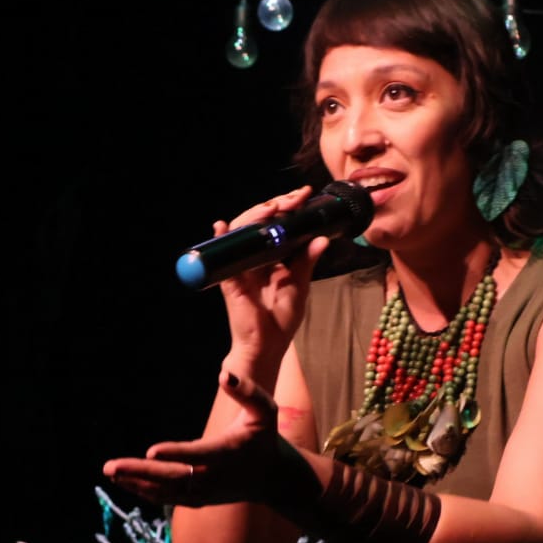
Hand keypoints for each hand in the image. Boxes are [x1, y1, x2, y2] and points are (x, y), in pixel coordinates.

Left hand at [102, 371, 282, 507]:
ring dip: (135, 482)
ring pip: (165, 490)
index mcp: (227, 453)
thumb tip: (224, 374)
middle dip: (139, 472)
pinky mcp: (198, 499)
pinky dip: (145, 492)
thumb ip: (248, 391)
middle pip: (172, 476)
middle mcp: (212, 477)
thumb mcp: (265, 410)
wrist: (273, 478)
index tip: (151, 451)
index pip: (197, 454)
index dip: (175, 453)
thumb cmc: (265, 437)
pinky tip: (124, 482)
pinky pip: (167, 497)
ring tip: (110, 472)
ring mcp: (204, 492)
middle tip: (109, 466)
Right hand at [217, 186, 330, 371]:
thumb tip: (321, 239)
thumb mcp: (299, 286)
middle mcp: (254, 258)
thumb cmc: (282, 320)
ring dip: (253, 217)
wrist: (266, 347)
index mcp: (272, 258)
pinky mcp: (230, 280)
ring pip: (241, 233)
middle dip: (273, 206)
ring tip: (270, 209)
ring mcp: (241, 267)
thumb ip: (307, 261)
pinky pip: (222, 257)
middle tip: (291, 199)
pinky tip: (221, 227)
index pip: (276, 226)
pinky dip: (220, 240)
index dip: (287, 209)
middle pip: (257, 223)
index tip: (302, 195)